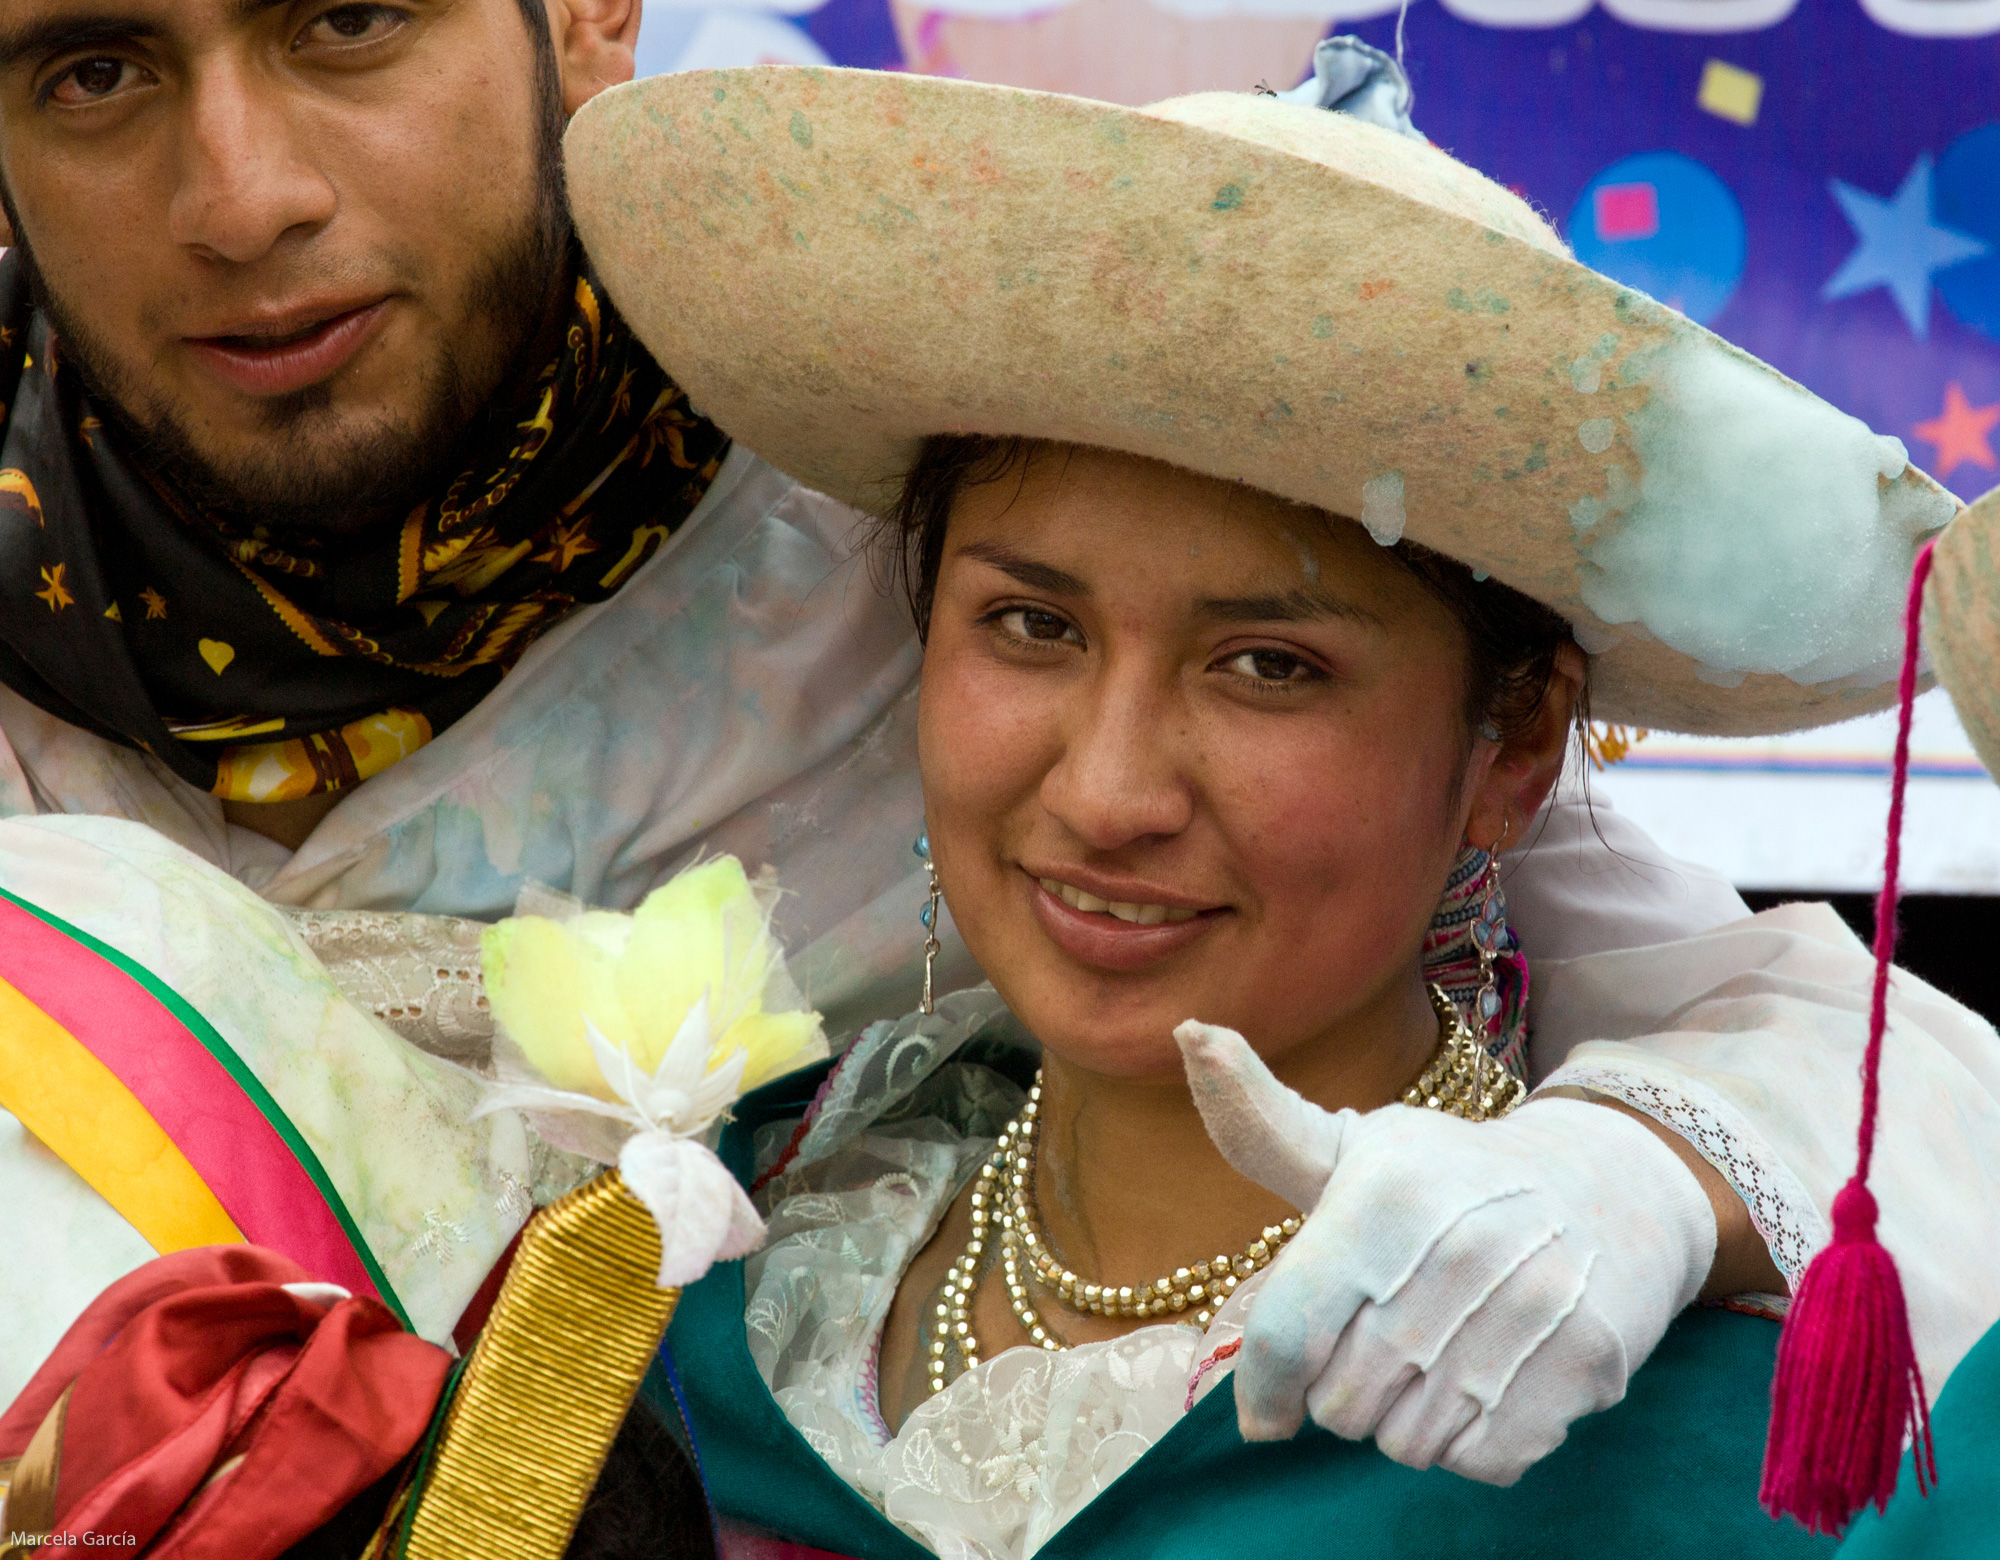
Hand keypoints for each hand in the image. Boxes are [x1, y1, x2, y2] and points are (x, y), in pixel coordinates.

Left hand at [1174, 1020, 1716, 1484]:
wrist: (1612, 1189)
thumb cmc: (1452, 1179)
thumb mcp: (1357, 1149)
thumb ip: (1260, 1121)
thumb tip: (1190, 1033)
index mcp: (1385, 1195)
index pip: (1288, 1332)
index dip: (1263, 1389)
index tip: (1264, 1410)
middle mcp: (1460, 1248)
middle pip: (1341, 1406)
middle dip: (1344, 1392)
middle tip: (1382, 1344)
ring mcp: (1530, 1310)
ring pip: (1409, 1442)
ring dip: (1408, 1421)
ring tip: (1436, 1357)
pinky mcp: (1586, 1366)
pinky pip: (1481, 1461)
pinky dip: (1472, 1443)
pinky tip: (1487, 1380)